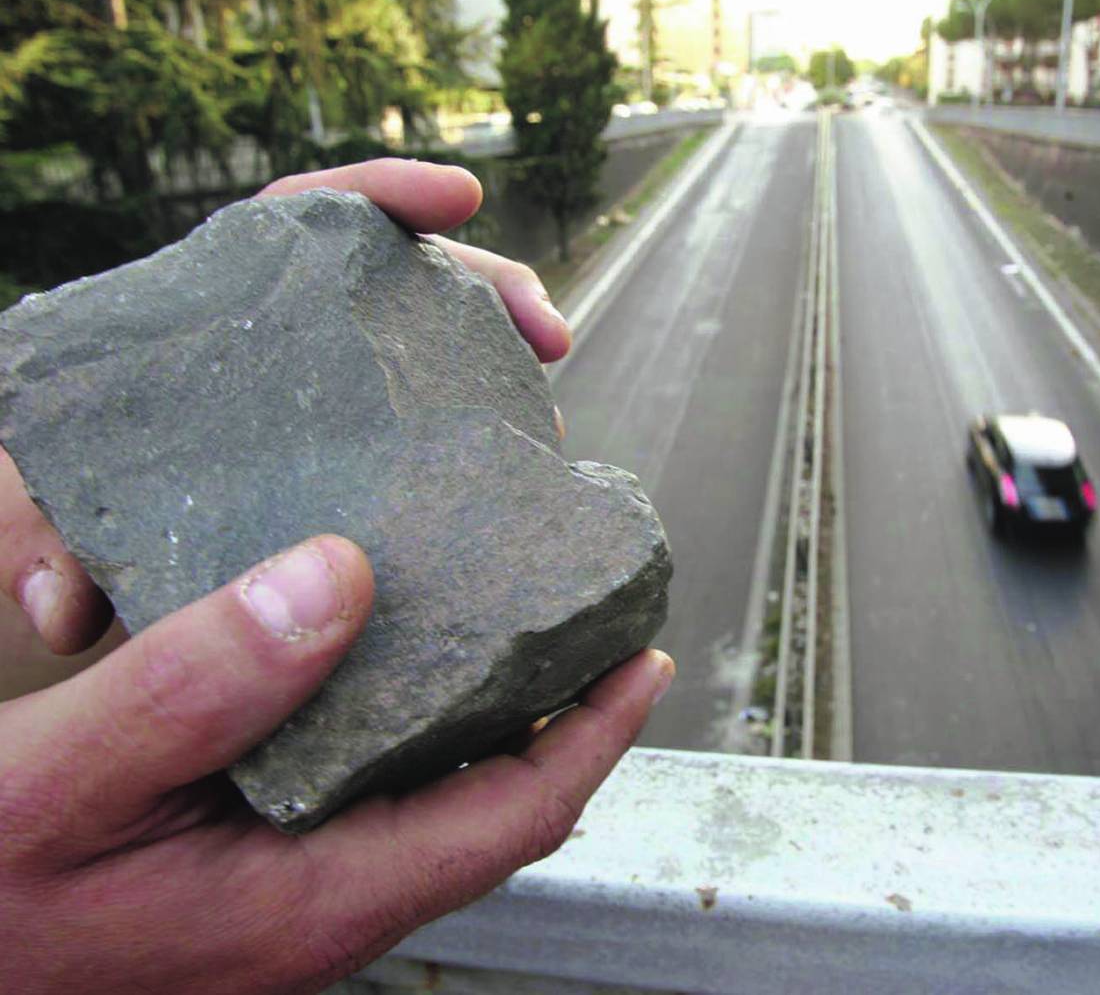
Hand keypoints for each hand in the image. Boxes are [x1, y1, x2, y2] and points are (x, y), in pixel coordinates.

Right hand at [0, 534, 673, 992]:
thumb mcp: (64, 780)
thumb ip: (201, 684)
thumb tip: (338, 580)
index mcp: (315, 901)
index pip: (513, 817)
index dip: (595, 737)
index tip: (644, 663)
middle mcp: (322, 909)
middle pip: (489, 811)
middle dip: (557, 723)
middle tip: (584, 629)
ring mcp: (289, 899)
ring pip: (430, 805)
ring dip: (484, 724)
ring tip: (505, 631)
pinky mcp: (251, 877)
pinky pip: (364, 799)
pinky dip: (403, 731)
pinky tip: (374, 665)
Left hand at [1, 158, 569, 663]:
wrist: (99, 538)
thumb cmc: (71, 500)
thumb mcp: (50, 506)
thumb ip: (43, 539)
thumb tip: (66, 610)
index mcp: (220, 310)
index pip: (304, 218)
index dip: (385, 196)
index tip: (460, 197)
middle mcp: (292, 344)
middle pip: (401, 282)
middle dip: (489, 291)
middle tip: (551, 335)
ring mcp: (338, 397)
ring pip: (434, 358)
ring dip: (501, 375)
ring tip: (547, 429)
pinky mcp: (365, 457)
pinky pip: (435, 438)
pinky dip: (481, 450)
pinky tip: (514, 488)